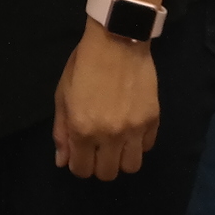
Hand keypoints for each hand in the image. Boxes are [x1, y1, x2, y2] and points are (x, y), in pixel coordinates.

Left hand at [51, 22, 160, 178]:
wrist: (117, 39)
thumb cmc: (84, 65)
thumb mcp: (63, 94)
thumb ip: (62, 130)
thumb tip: (63, 161)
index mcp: (82, 129)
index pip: (82, 170)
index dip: (79, 164)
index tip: (80, 153)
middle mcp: (109, 135)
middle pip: (107, 174)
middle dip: (99, 165)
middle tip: (97, 149)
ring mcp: (134, 129)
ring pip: (131, 167)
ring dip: (121, 159)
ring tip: (116, 143)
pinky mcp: (152, 120)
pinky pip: (147, 147)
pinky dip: (138, 144)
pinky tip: (131, 128)